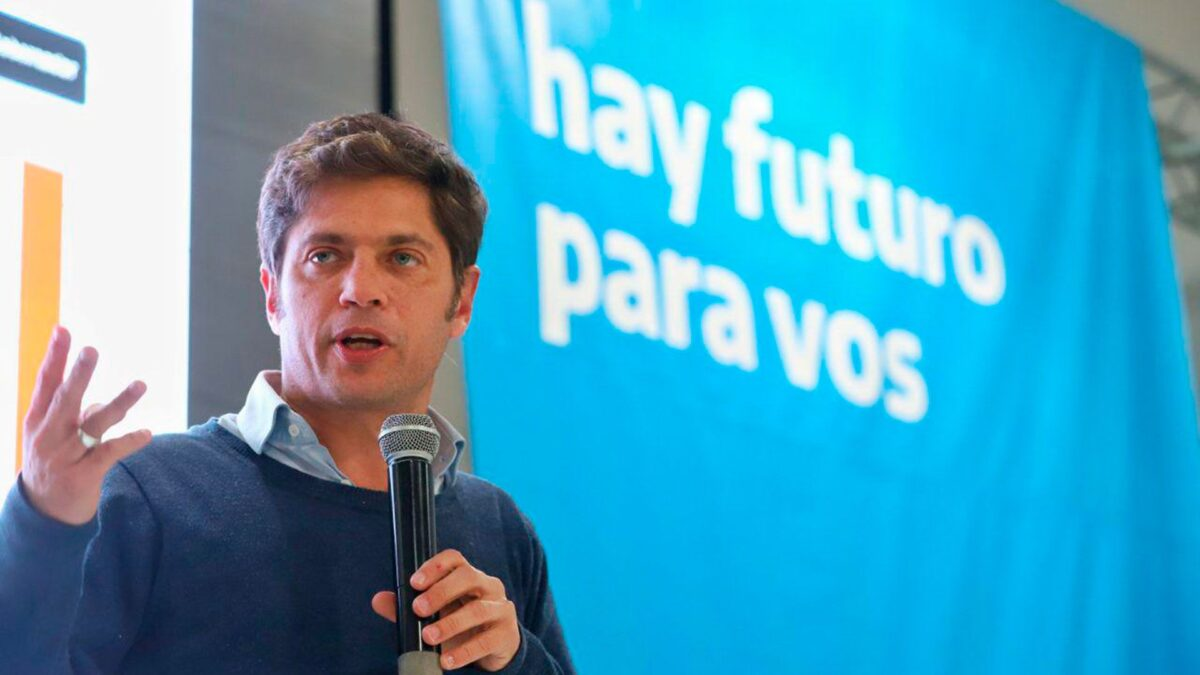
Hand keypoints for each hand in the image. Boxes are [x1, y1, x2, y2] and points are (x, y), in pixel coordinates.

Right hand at [20, 326, 151, 524]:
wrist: (44, 512)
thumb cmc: (53, 462)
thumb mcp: (54, 436)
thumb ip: (75, 414)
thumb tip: (100, 402)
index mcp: (37, 420)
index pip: (45, 383)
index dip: (54, 357)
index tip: (62, 330)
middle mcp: (49, 435)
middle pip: (65, 399)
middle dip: (79, 374)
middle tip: (91, 349)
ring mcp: (65, 456)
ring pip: (94, 424)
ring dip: (120, 403)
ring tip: (141, 384)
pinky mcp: (83, 475)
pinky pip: (110, 453)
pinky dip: (130, 441)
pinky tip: (147, 433)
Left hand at [371, 549, 520, 670]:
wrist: (494, 649)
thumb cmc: (462, 626)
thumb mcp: (436, 615)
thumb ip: (408, 607)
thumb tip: (378, 599)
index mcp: (469, 576)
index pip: (455, 559)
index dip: (435, 566)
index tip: (415, 582)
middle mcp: (488, 586)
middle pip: (468, 577)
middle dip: (441, 591)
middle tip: (418, 609)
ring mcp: (501, 608)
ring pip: (479, 609)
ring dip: (451, 623)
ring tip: (429, 637)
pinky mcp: (507, 634)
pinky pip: (487, 640)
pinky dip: (465, 651)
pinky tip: (447, 660)